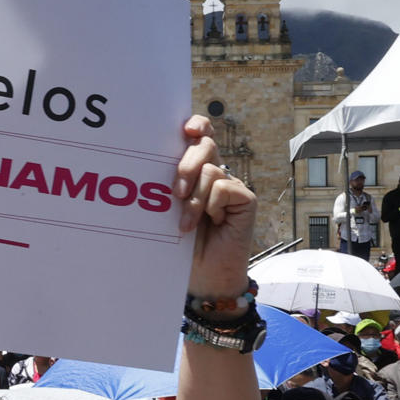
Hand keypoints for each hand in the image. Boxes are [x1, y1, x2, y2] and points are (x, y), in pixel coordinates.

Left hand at [175, 115, 254, 296]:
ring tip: (186, 223)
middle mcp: (215, 173)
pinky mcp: (245, 198)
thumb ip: (170, 183)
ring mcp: (231, 185)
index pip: (200, 135)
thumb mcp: (169, 209)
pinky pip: (224, 188)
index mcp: (195, 170)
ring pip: (211, 170)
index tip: (186, 129)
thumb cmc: (182, 243)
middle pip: (205, 145)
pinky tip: (213, 223)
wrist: (203, 275)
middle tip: (175, 191)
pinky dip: (212, 206)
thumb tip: (154, 159)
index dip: (196, 125)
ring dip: (194, 199)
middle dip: (187, 163)